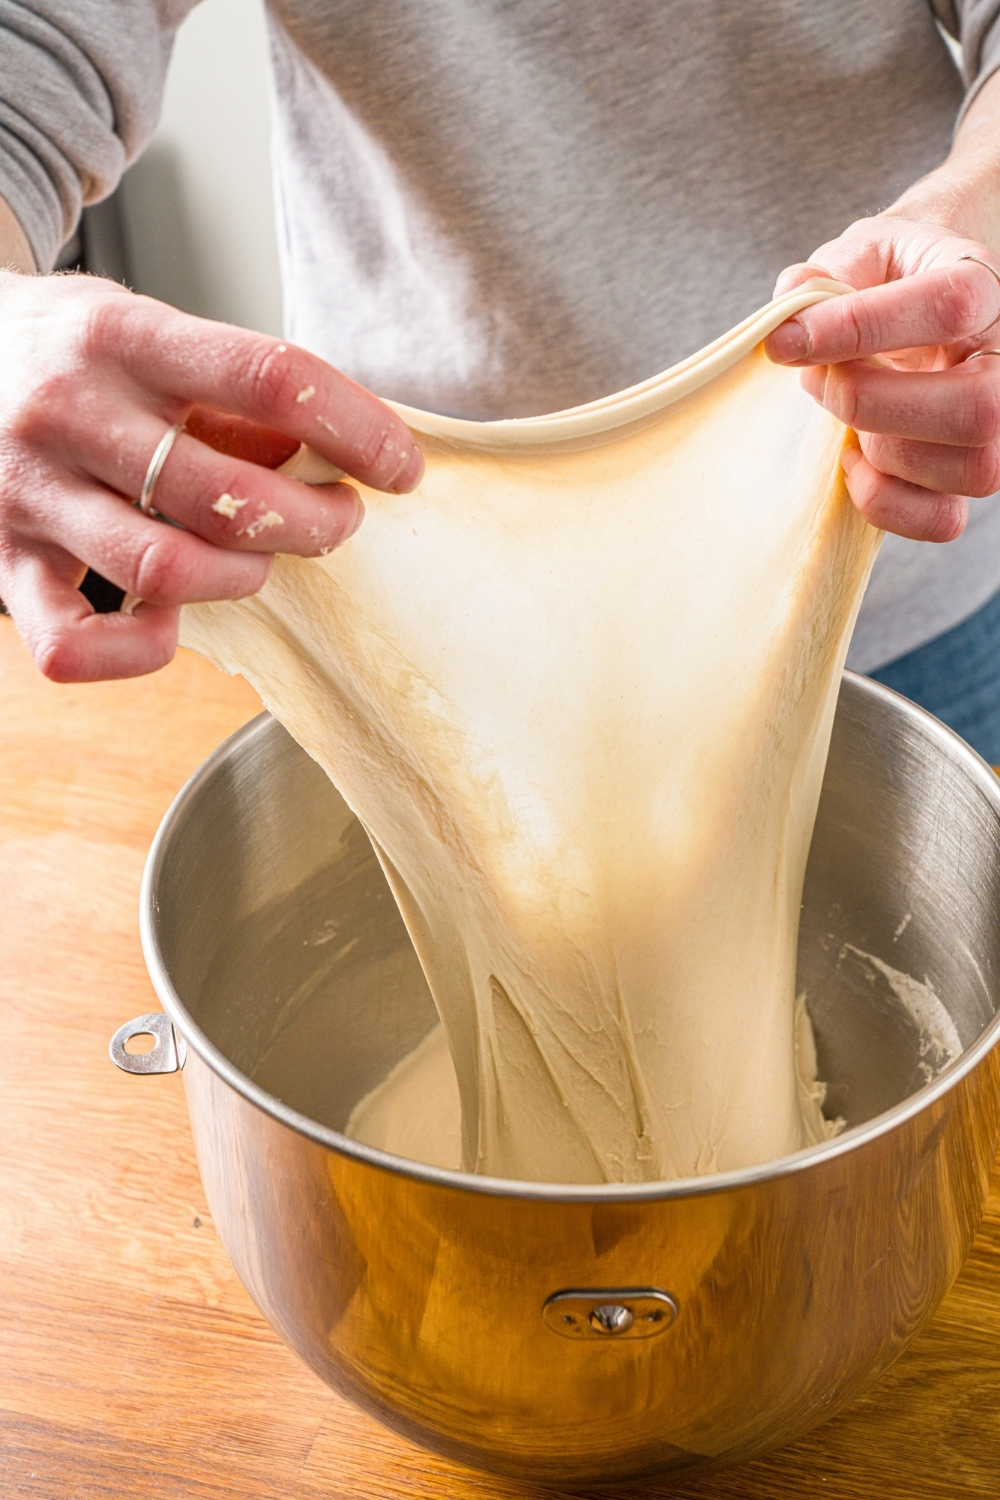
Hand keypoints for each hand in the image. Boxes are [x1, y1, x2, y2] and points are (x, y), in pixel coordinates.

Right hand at [0, 269, 422, 681]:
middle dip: (315, 521)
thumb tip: (341, 455)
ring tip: (262, 557)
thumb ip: (236, 396)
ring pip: (165, 569)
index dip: (357, 428)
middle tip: (339, 518)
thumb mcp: (150, 334)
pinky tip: (168, 618)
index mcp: (121, 337)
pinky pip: (73, 644)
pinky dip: (139, 649)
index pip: (271, 377)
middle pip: (227, 494)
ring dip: (244, 576)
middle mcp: (68, 412)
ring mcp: (29, 494)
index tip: (400, 465)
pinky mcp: (2, 563)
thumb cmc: (66, 350)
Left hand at [765, 216, 999, 543]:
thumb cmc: (890, 279)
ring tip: (838, 410)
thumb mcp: (858, 254)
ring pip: (969, 468)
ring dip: (879, 450)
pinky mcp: (970, 476)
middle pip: (977, 409)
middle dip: (871, 404)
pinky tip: (854, 459)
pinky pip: (943, 520)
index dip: (860, 327)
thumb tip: (788, 314)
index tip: (788, 341)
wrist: (921, 303)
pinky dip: (885, 500)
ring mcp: (999, 428)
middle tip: (820, 380)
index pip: (948, 307)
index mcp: (983, 286)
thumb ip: (822, 276)